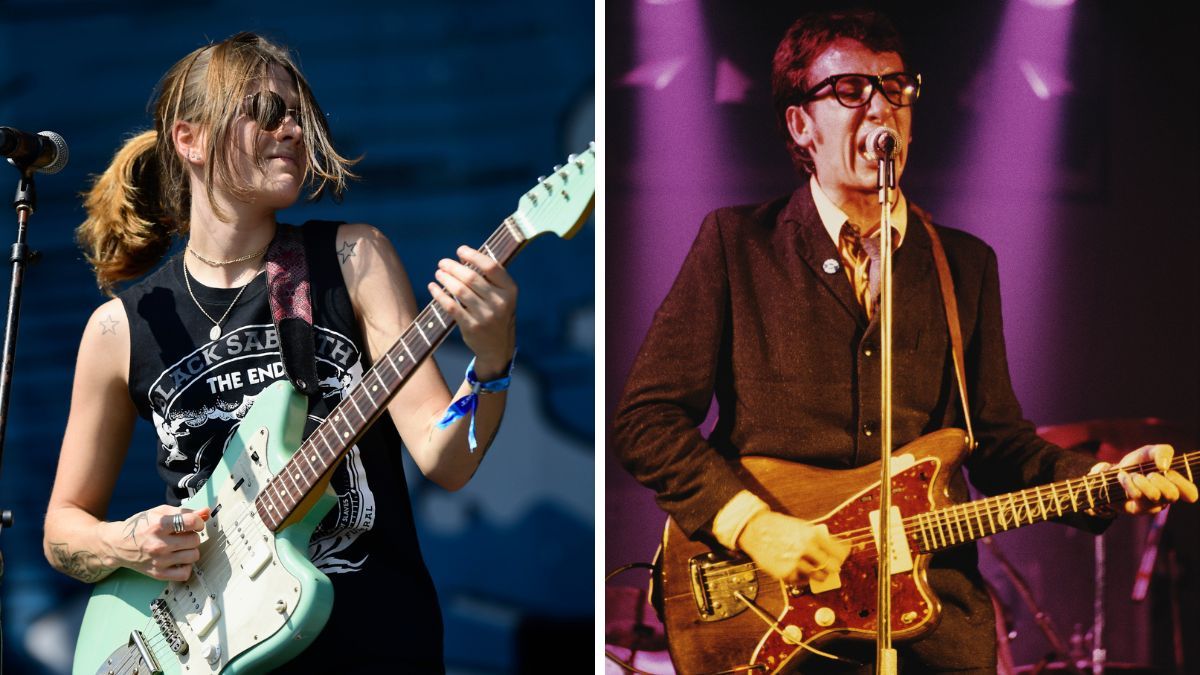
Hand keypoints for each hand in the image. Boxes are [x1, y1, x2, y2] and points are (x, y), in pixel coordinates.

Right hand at [106, 505, 209, 581]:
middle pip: (194, 540)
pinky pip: (185, 573)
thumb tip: (206, 511)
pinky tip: (179, 559)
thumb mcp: (159, 512)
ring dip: (191, 550)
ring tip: (181, 547)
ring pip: (193, 556)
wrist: (117, 544)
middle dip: (193, 535)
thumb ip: (184, 512)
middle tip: (183, 535)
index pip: (191, 522)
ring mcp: (159, 560)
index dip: (198, 521)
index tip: (194, 523)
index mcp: (159, 525)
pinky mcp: (158, 573)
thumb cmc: (140, 526)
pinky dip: (186, 566)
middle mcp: (159, 544)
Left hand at [428, 246, 517, 379]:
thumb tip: (463, 257)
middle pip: (471, 277)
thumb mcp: (502, 296)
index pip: (491, 267)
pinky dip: (440, 295)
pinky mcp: (472, 326)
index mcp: (510, 290)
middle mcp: (500, 302)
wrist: (498, 347)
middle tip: (442, 263)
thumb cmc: (497, 313)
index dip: (473, 256)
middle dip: (453, 267)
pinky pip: (451, 306)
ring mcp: (486, 316)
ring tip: (438, 273)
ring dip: (445, 279)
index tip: (460, 250)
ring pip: (460, 291)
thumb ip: (489, 278)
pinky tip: (433, 288)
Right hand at [737, 511, 849, 586]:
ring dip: (820, 575)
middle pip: (831, 567)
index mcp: (812, 535)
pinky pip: (802, 581)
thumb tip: (836, 547)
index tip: (842, 558)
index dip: (842, 557)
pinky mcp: (785, 573)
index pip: (838, 552)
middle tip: (831, 568)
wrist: (755, 530)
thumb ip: (818, 538)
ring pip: (818, 576)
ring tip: (816, 571)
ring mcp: (796, 562)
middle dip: (832, 568)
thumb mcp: (801, 527)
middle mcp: (806, 549)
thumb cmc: (778, 527)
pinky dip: (803, 578)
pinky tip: (800, 571)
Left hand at [1091, 444, 1197, 514]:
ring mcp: (1151, 506)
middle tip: (1149, 474)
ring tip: (1134, 475)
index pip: (1190, 494)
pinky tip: (1122, 477)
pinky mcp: (1136, 509)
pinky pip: (1136, 496)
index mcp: (1174, 486)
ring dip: (1142, 481)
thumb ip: (1163, 451)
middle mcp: (1165, 498)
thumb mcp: (1150, 452)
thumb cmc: (1137, 463)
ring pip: (1154, 496)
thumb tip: (1164, 466)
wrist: (1113, 472)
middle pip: (1172, 495)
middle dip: (1159, 480)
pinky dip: (1128, 482)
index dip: (1182, 484)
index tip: (1168, 472)